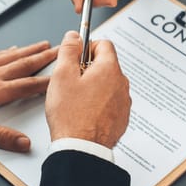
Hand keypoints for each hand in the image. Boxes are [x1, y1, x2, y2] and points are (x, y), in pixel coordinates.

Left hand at [0, 41, 57, 151]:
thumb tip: (23, 142)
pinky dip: (8, 50)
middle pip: (24, 64)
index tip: (61, 76)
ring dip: (30, 50)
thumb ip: (0, 135)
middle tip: (59, 50)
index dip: (47, 81)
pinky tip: (12, 48)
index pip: (28, 85)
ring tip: (42, 45)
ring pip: (12, 56)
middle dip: (44, 57)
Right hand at [45, 31, 130, 147]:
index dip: (87, 47)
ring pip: (108, 84)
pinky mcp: (122, 117)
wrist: (82, 149)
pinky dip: (100, 103)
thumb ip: (69, 51)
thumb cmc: (71, 116)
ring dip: (95, 86)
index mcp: (109, 69)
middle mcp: (121, 83)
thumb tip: (73, 36)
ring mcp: (123, 101)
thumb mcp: (62, 76)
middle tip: (72, 81)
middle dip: (89, 68)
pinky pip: (111, 101)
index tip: (76, 56)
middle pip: (106, 64)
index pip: (104, 44)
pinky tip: (85, 112)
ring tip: (77, 100)